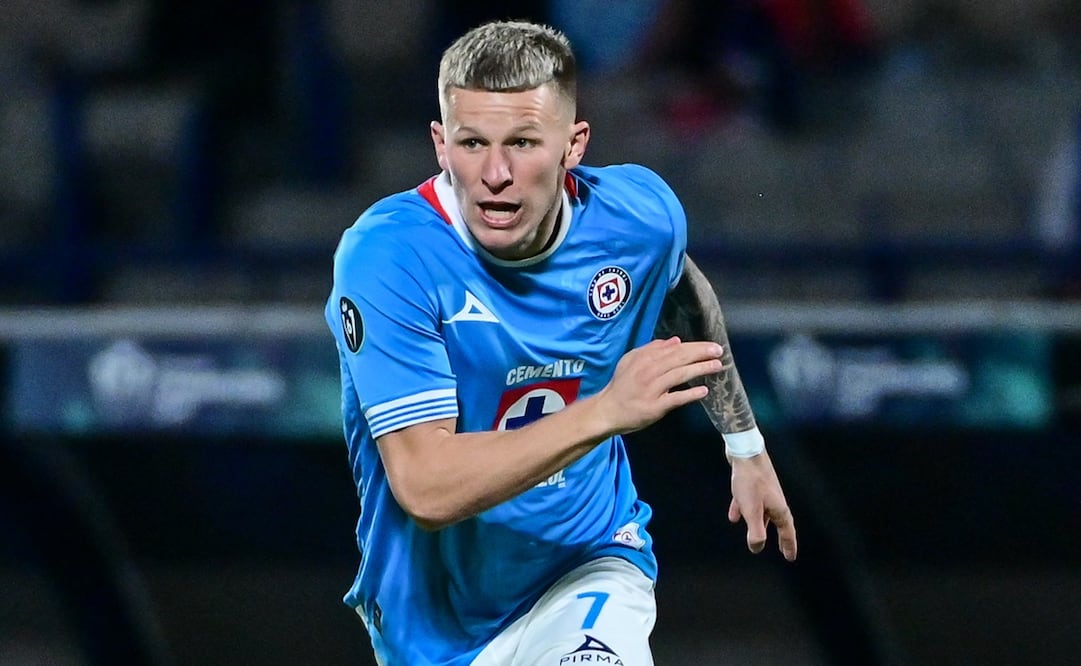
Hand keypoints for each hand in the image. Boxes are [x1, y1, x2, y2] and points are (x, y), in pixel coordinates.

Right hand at [595, 337, 722, 434]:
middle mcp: (648, 372)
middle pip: (678, 359)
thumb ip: (652, 350)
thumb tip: (675, 341)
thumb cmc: (622, 385)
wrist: (608, 410)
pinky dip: (689, 394)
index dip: (694, 346)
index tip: (711, 345)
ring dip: (699, 369)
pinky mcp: (654, 407)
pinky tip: (703, 391)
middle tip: (719, 352)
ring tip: (716, 366)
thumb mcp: (631, 361)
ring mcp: (651, 390)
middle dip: (700, 353)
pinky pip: (674, 399)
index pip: (674, 349)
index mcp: (644, 359)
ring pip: (678, 375)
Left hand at [728, 451, 796, 560]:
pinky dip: (744, 510)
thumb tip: (756, 548)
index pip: (787, 532)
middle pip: (779, 523)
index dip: (789, 546)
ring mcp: (764, 491)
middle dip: (780, 537)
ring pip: (764, 513)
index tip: (790, 557)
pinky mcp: (752, 484)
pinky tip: (733, 517)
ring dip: (762, 525)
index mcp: (779, 509)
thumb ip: (756, 531)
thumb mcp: (752, 511)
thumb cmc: (750, 481)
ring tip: (757, 536)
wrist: (745, 450)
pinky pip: (749, 502)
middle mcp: (775, 500)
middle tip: (783, 549)